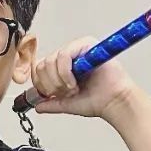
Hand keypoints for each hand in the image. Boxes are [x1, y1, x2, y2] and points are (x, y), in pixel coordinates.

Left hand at [29, 36, 144, 122]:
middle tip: (65, 92)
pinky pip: (63, 55)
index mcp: (63, 67)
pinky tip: (74, 82)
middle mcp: (69, 56)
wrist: (114, 101)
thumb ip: (52, 103)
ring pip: (50, 60)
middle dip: (50, 84)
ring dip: (58, 80)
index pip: (39, 68)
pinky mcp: (85, 44)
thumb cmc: (97, 100)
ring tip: (72, 88)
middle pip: (42, 64)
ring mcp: (77, 49)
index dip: (41, 84)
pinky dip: (65, 73)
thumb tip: (37, 106)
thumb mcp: (68, 104)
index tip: (53, 95)